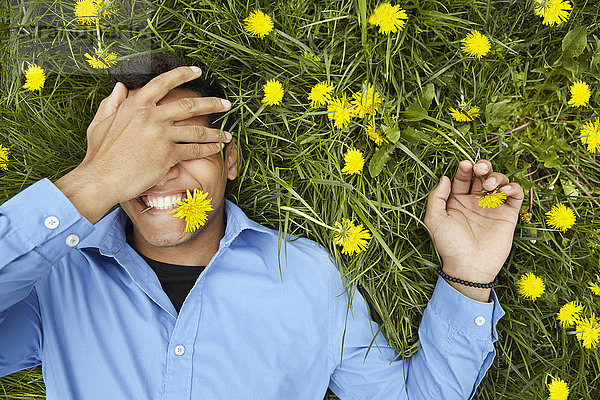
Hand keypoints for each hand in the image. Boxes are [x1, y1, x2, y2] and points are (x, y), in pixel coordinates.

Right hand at [79, 66, 231, 206]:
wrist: (101, 179)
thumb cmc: (100, 155)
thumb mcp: (100, 123)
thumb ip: (111, 103)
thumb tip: (119, 86)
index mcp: (134, 105)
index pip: (162, 83)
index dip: (182, 74)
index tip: (198, 71)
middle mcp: (150, 116)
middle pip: (188, 105)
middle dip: (212, 104)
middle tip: (227, 104)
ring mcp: (160, 135)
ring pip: (196, 130)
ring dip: (215, 133)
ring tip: (228, 135)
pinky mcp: (167, 155)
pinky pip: (194, 150)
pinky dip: (209, 149)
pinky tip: (218, 149)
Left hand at [423, 159, 524, 282]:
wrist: (469, 266)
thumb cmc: (449, 245)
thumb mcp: (434, 219)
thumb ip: (436, 197)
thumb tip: (445, 178)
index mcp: (458, 201)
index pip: (463, 178)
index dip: (464, 168)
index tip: (465, 165)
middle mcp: (476, 202)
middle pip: (482, 176)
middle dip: (482, 166)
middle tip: (480, 169)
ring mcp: (493, 208)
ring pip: (499, 182)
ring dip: (496, 176)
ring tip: (489, 185)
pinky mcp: (508, 215)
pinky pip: (515, 195)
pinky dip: (513, 187)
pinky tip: (504, 190)